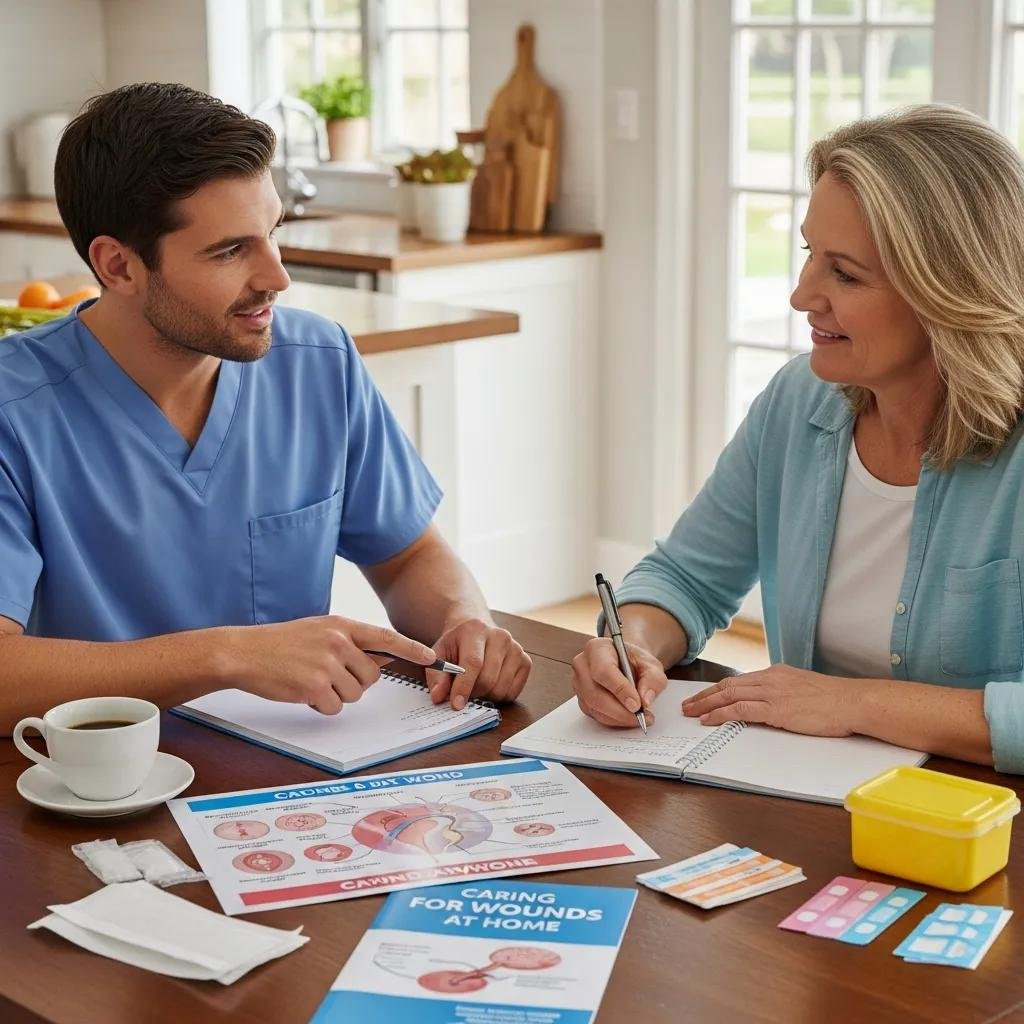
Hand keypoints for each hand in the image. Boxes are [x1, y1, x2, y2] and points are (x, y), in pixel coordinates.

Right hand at [223, 616, 436, 714]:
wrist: (244, 652)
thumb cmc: (281, 644)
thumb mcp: (319, 631)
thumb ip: (349, 642)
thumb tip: (380, 656)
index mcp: (341, 626)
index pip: (385, 637)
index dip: (411, 648)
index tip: (431, 657)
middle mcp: (338, 642)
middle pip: (371, 676)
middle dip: (355, 682)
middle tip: (328, 676)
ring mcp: (326, 664)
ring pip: (354, 694)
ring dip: (335, 695)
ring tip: (310, 680)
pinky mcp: (314, 686)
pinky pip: (334, 707)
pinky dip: (321, 705)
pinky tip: (302, 691)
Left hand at [425, 619, 531, 708]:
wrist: (476, 630)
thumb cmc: (457, 644)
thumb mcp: (439, 654)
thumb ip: (436, 676)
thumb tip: (438, 696)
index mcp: (476, 630)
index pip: (473, 662)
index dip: (464, 686)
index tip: (456, 705)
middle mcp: (500, 636)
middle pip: (488, 679)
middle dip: (473, 693)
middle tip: (464, 691)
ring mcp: (516, 648)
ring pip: (501, 689)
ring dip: (486, 696)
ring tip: (477, 684)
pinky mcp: (526, 661)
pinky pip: (512, 693)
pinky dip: (499, 696)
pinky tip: (491, 683)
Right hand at [571, 637, 667, 727]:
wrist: (627, 663)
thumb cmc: (636, 661)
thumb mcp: (652, 665)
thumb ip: (653, 680)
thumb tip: (645, 700)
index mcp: (597, 648)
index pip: (604, 671)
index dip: (620, 690)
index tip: (637, 705)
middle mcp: (583, 665)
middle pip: (595, 693)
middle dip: (620, 711)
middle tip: (642, 717)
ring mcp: (579, 683)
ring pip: (594, 707)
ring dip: (619, 718)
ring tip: (640, 719)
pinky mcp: (581, 699)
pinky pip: (595, 715)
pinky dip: (614, 721)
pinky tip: (629, 718)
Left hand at [681, 664, 856, 735]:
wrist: (852, 702)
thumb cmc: (834, 701)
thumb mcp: (804, 689)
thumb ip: (784, 692)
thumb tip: (772, 703)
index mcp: (776, 674)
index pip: (738, 680)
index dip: (717, 689)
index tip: (704, 696)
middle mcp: (769, 679)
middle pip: (727, 685)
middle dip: (704, 695)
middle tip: (687, 704)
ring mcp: (772, 693)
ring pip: (728, 695)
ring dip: (706, 705)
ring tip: (690, 713)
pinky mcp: (776, 708)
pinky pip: (740, 709)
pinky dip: (721, 714)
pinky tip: (708, 719)